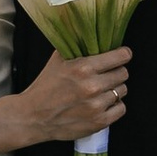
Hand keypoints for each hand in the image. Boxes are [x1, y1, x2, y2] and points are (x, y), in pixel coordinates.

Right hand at [15, 44, 131, 145]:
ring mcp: (97, 106)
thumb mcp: (57, 61)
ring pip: (122, 91)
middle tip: (106, 74)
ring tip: (101, 90)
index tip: (121, 55)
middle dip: (116, 71)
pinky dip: (114, 105)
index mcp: (83, 68)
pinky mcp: (99, 122)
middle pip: (123, 73)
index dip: (123, 55)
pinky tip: (102, 103)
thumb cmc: (45, 87)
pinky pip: (121, 108)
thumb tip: (90, 33)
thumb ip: (75, 46)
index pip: (120, 57)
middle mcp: (92, 87)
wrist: (33, 117)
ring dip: (113, 89)